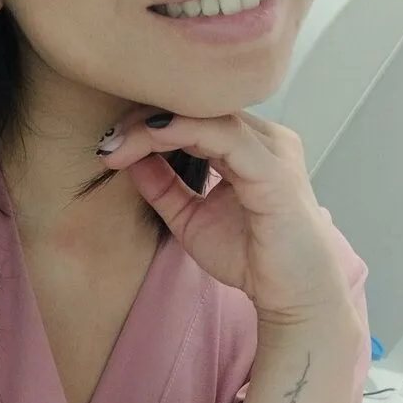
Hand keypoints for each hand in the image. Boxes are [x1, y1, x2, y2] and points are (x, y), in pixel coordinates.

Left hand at [97, 109, 357, 328]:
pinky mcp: (274, 170)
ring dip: (156, 123)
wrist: (294, 296)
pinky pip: (224, 135)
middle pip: (199, 106)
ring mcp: (273, 150)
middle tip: (108, 139)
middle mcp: (265, 138)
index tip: (109, 142)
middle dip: (146, 117)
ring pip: (208, 114)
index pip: (195, 114)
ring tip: (119, 143)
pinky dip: (181, 131)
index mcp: (250, 145)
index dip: (148, 120)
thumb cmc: (252, 257)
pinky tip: (150, 138)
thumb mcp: (190, 218)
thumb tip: (128, 157)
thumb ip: (162, 186)